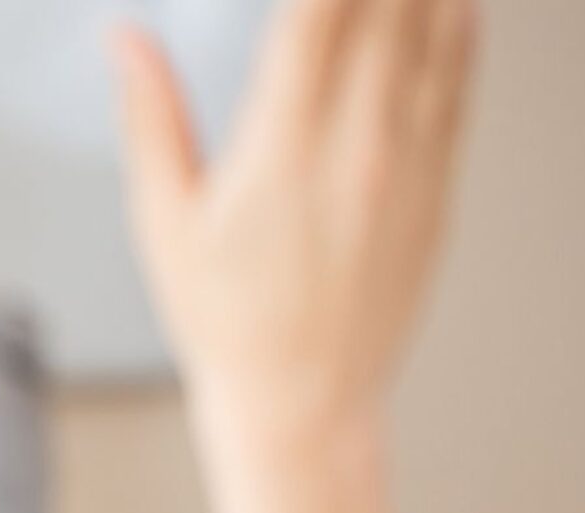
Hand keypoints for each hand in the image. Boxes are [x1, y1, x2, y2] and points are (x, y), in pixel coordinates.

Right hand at [114, 0, 476, 457]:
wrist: (304, 400)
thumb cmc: (227, 321)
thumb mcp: (163, 221)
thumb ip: (150, 116)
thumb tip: (125, 38)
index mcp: (283, 147)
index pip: (316, 11)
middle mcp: (359, 144)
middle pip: (382, 6)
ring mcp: (410, 161)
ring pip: (435, 27)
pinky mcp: (439, 183)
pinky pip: (460, 78)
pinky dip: (456, 23)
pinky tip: (446, 0)